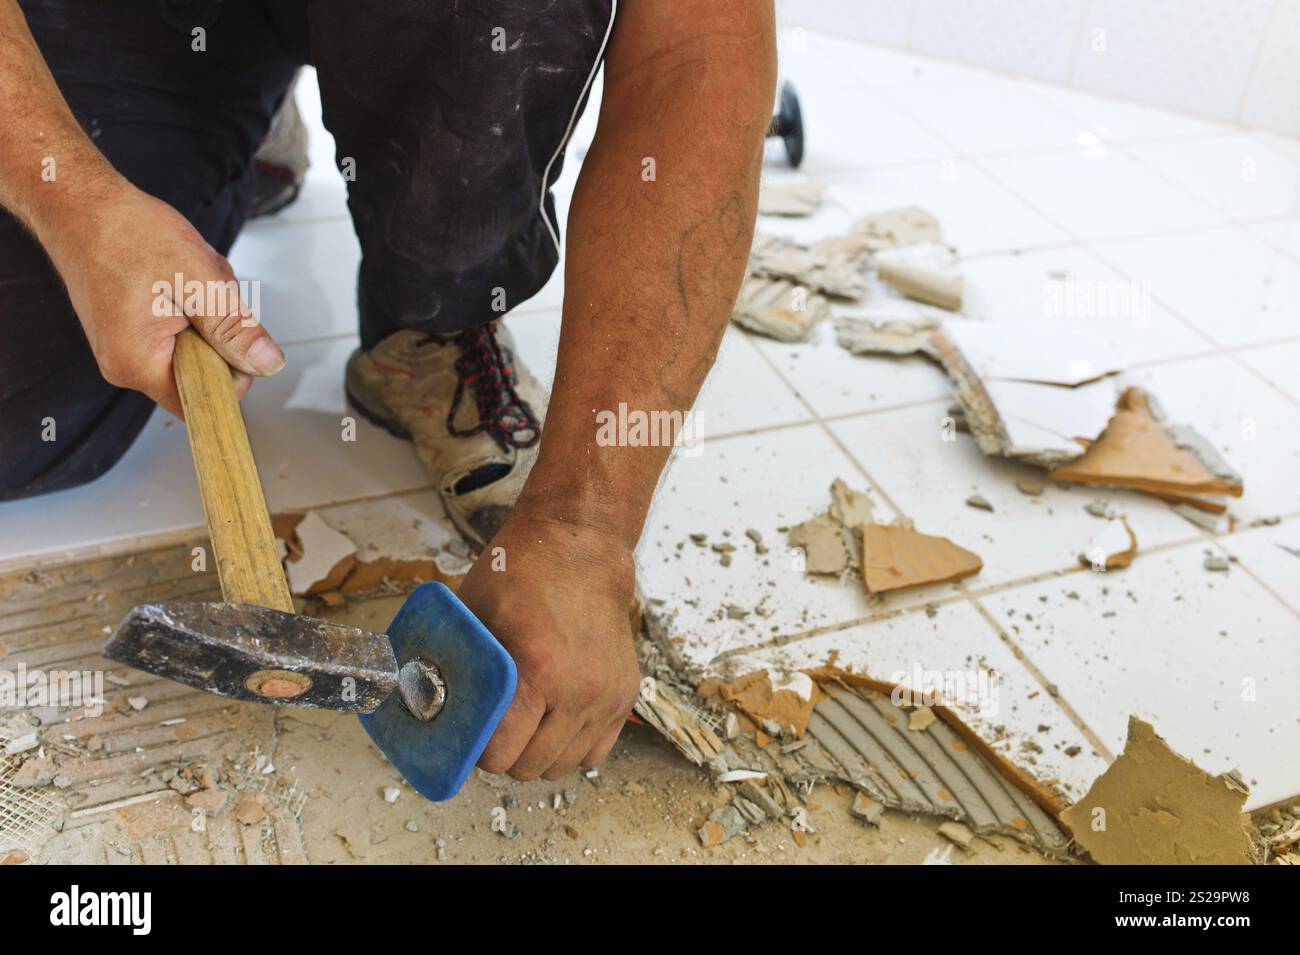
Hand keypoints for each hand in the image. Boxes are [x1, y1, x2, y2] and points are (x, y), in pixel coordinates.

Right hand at [49, 182, 283, 416]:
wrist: (77, 202)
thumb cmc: (125, 232)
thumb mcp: (199, 280)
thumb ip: (235, 328)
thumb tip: (267, 364)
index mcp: (139, 364)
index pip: (205, 401)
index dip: (233, 371)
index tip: (234, 331)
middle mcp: (125, 366)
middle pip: (203, 370)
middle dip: (218, 328)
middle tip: (203, 287)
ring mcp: (123, 348)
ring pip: (193, 344)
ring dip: (205, 309)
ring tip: (184, 274)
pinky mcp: (126, 330)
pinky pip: (175, 329)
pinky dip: (189, 302)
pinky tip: (177, 275)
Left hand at [459, 513, 641, 780]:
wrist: (581, 547)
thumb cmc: (522, 574)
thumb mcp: (473, 615)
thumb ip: (456, 664)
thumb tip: (424, 704)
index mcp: (538, 670)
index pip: (501, 753)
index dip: (478, 751)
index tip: (471, 736)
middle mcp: (579, 690)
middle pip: (532, 767)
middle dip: (507, 756)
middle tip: (495, 732)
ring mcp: (606, 695)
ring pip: (565, 765)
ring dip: (539, 755)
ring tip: (524, 728)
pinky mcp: (624, 694)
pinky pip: (596, 751)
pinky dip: (572, 748)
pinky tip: (555, 723)